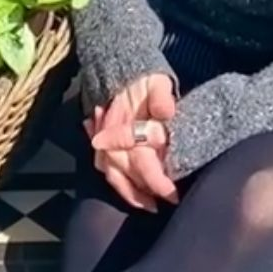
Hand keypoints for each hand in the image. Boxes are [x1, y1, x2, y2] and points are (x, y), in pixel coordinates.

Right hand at [84, 73, 177, 210]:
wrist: (118, 66)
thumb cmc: (144, 78)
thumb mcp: (157, 80)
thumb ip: (161, 96)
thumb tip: (166, 112)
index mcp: (123, 122)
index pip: (139, 159)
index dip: (156, 179)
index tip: (172, 193)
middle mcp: (108, 134)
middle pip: (124, 171)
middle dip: (145, 191)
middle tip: (168, 201)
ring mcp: (102, 138)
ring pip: (111, 174)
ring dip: (130, 192)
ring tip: (150, 205)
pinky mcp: (100, 141)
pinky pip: (105, 169)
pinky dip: (118, 184)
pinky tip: (132, 192)